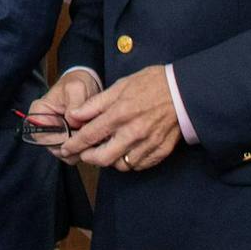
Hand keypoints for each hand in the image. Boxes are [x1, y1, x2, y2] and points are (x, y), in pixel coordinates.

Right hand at [27, 69, 100, 162]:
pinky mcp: (67, 139)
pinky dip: (85, 149)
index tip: (79, 134)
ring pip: (66, 154)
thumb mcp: (76, 88)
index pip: (43, 137)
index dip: (62, 140)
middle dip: (74, 146)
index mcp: (38, 114)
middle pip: (55, 149)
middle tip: (91, 138)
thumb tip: (73, 122)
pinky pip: (75, 152)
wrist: (86, 83)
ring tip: (95, 138)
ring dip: (81, 149)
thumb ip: (75, 105)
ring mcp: (56, 135)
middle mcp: (44, 127)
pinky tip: (95, 140)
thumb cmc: (77, 83)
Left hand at [60, 65, 181, 171]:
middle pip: (103, 158)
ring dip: (110, 160)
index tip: (66, 149)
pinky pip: (139, 165)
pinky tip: (126, 151)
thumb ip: (95, 104)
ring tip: (106, 149)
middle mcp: (134, 132)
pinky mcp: (161, 151)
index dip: (74, 145)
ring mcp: (149, 144)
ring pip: (121, 165)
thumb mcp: (119, 86)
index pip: (90, 136)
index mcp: (120, 114)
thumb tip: (74, 116)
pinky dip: (129, 162)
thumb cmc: (151, 84)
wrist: (185, 90)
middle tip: (85, 152)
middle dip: (89, 158)